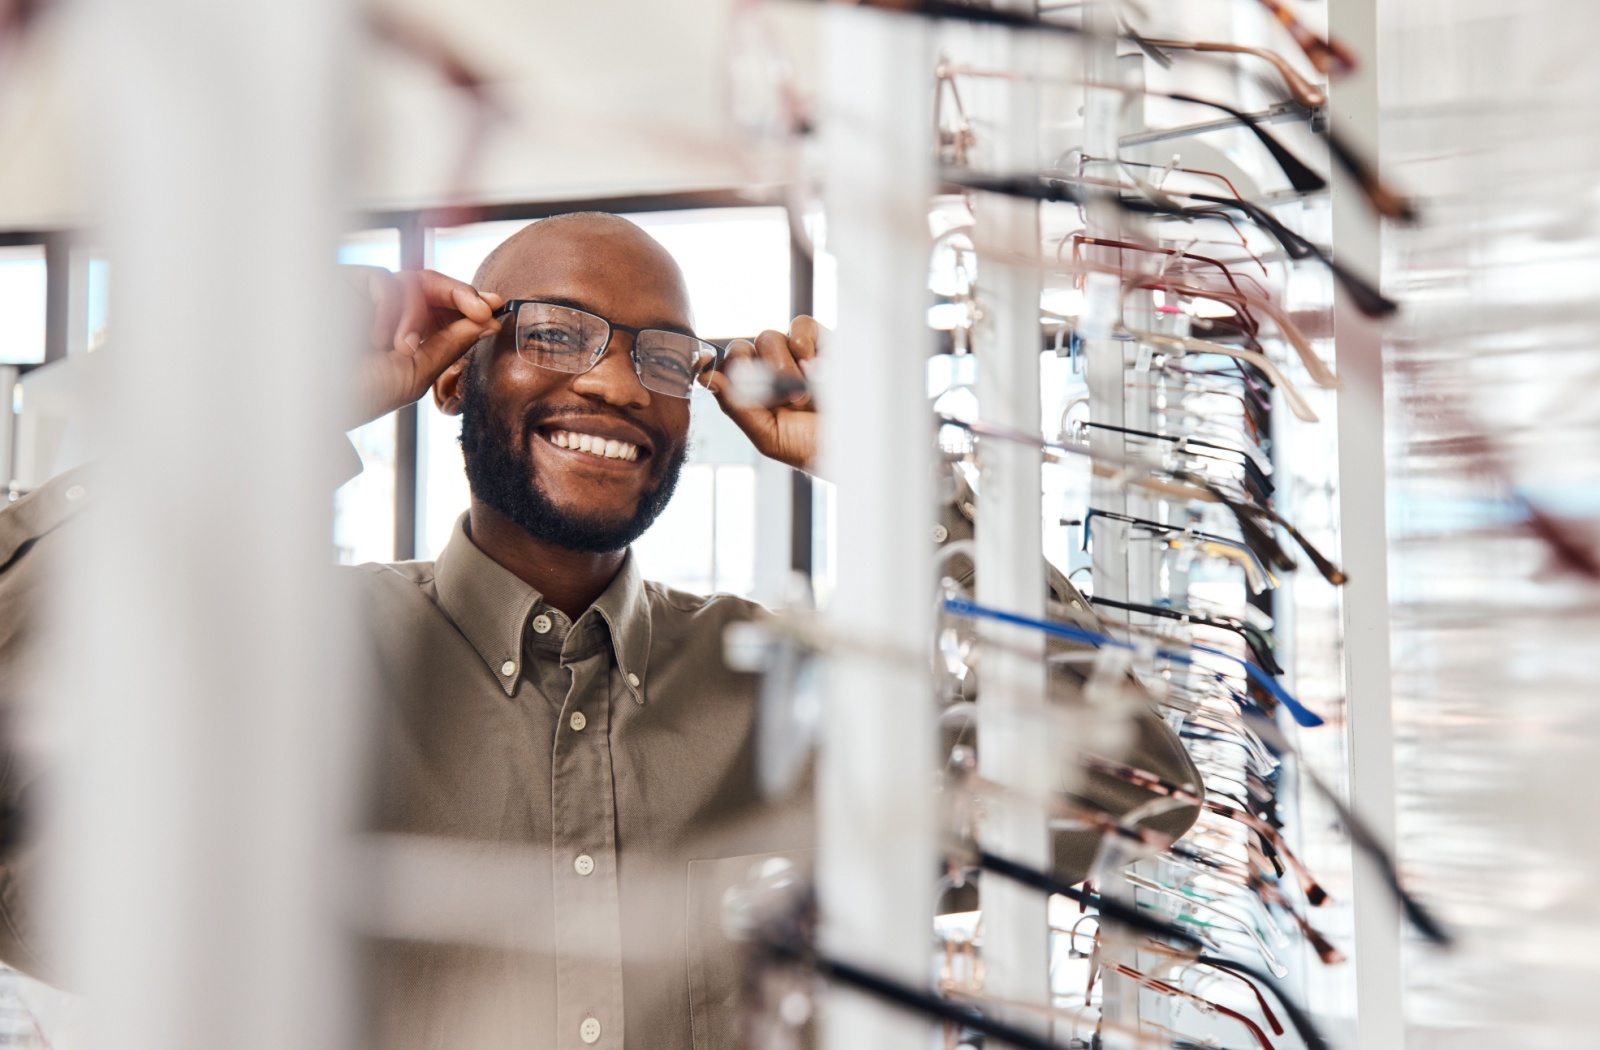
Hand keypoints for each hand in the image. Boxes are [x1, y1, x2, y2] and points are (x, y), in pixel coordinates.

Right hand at [342, 266, 503, 428]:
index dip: (472, 304)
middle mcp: (388, 312)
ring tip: (402, 348)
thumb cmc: (358, 394)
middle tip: (483, 309)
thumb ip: (451, 344)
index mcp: (408, 335)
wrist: (311, 400)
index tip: (498, 308)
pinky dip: (390, 307)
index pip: (445, 309)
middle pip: (433, 285)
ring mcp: (366, 297)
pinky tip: (379, 337)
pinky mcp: (344, 284)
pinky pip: (385, 280)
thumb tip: (488, 321)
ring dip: (418, 314)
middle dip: (463, 293)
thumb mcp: (416, 372)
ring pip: (413, 281)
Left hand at [706, 316, 821, 472]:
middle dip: (754, 374)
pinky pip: (799, 325)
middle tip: (777, 399)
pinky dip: (802, 343)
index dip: (717, 367)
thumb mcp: (769, 436)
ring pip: (767, 338)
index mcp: (753, 394)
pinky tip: (814, 368)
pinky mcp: (822, 340)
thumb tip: (707, 378)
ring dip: (783, 367)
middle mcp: (771, 371)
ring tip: (804, 394)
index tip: (714, 371)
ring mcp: (796, 354)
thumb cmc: (815, 446)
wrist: (859, 443)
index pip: (724, 368)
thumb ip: (736, 407)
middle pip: (741, 349)